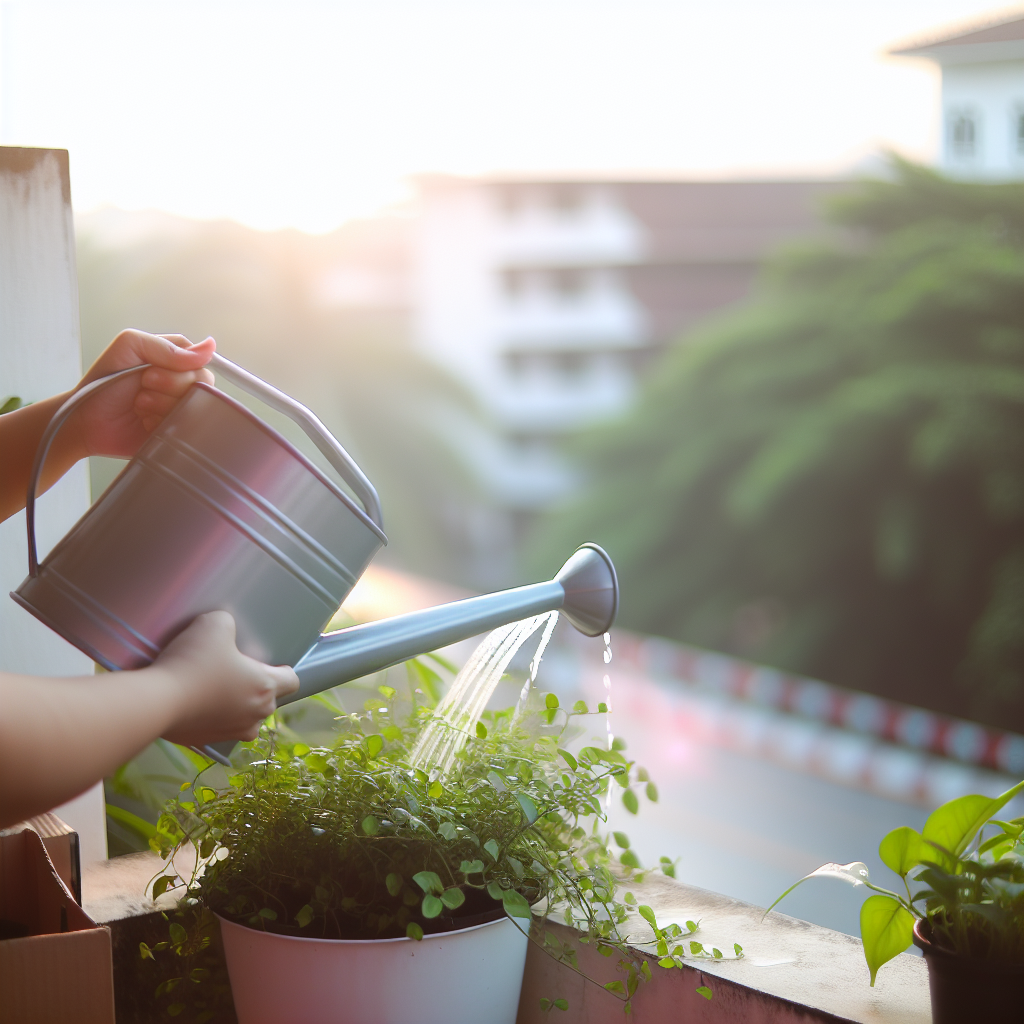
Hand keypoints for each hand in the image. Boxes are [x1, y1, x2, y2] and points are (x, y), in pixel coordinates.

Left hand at [69, 330, 215, 459]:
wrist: (86, 423)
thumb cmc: (103, 384)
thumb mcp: (129, 347)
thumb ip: (167, 346)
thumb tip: (210, 348)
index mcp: (173, 358)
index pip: (199, 357)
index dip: (179, 367)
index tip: (149, 372)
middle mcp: (181, 381)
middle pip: (201, 382)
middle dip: (168, 387)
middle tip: (142, 389)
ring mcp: (181, 406)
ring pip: (196, 405)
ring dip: (163, 407)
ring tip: (140, 408)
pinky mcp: (179, 430)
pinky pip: (190, 427)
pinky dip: (165, 424)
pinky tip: (147, 423)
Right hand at [151, 611, 298, 746]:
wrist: (156, 702)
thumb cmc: (193, 663)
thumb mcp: (214, 624)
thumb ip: (228, 623)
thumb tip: (225, 629)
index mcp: (265, 688)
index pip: (292, 681)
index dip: (282, 669)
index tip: (265, 662)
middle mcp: (255, 716)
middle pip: (266, 699)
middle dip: (253, 685)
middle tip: (229, 669)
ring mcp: (231, 733)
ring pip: (243, 716)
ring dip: (233, 703)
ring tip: (210, 686)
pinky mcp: (207, 742)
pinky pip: (218, 726)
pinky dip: (210, 715)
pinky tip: (193, 700)